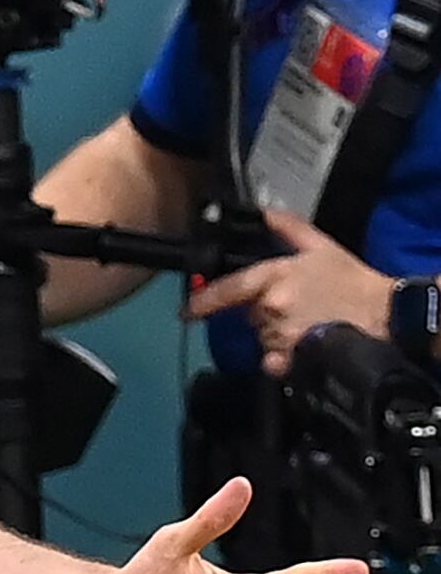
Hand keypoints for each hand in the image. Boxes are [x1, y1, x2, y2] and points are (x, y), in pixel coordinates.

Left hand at [184, 209, 392, 375]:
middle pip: (248, 315)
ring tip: (306, 323)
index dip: (202, 301)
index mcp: (272, 276)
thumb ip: (287, 227)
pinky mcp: (295, 356)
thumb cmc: (352, 280)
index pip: (228, 288)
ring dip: (275, 333)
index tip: (186, 311)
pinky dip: (278, 360)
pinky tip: (295, 351)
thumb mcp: (320, 246)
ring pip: (262, 337)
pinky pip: (273, 361)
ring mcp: (282, 333)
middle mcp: (271, 305)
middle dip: (262, 311)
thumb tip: (261, 213)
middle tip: (295, 306)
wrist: (386, 313)